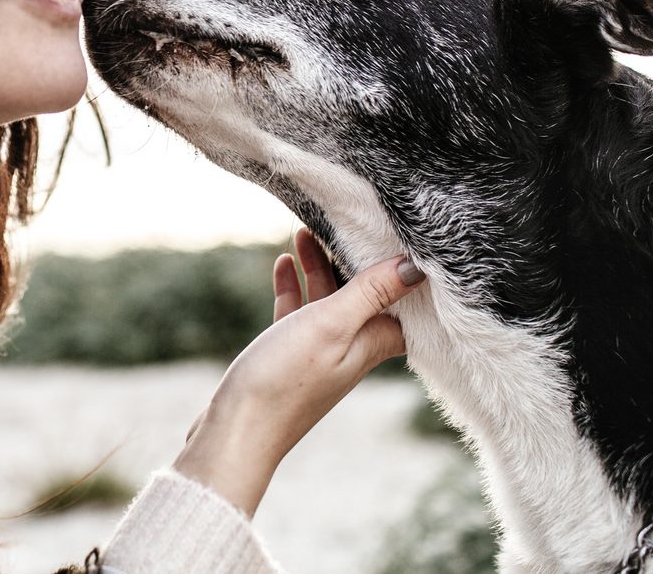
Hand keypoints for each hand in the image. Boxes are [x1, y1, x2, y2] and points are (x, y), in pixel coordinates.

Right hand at [171, 229, 423, 516]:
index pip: (401, 302)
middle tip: (339, 220)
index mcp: (370, 343)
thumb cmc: (284, 380)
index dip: (402, 271)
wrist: (236, 432)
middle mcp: (351, 350)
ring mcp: (319, 354)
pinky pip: (298, 314)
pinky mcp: (288, 357)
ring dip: (318, 266)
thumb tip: (417, 267)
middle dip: (352, 257)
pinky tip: (282, 265)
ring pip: (328, 300)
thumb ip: (371, 293)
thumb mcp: (331, 326)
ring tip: (303, 231)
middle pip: (363, 295)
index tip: (395, 235)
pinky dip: (293, 287)